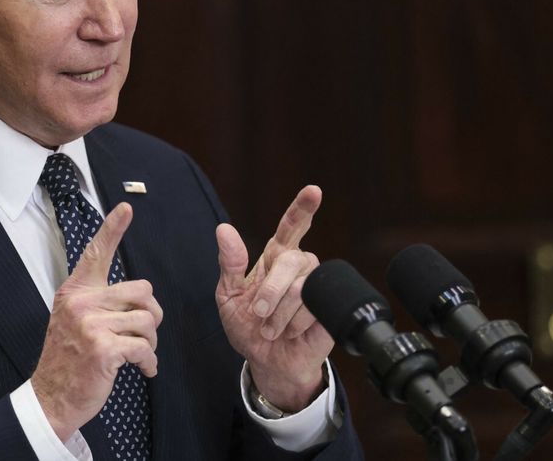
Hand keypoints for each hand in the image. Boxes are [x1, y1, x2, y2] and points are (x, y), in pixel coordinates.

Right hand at [31, 203, 162, 440]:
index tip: (126, 207)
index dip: (112, 229)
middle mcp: (81, 303)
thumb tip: (136, 296)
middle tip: (145, 333)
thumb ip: (97, 302)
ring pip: (147, 320)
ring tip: (140, 354)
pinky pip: (144, 347)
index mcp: (75, 292)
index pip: (96, 253)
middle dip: (152, 314)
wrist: (51, 396)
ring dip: (151, 341)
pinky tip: (143, 369)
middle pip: (142, 291)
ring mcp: (91, 325)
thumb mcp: (73, 320)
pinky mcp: (102, 348)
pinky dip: (149, 362)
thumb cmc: (69, 359)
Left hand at [215, 185, 332, 411]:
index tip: (313, 191)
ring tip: (271, 329)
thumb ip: (229, 263)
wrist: (266, 363)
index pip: (291, 226)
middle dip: (271, 290)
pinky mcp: (328, 310)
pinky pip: (314, 307)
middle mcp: (298, 268)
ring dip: (279, 313)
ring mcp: (316, 288)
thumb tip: (224, 229)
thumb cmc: (247, 327)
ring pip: (301, 286)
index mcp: (274, 258)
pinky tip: (290, 333)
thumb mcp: (228, 295)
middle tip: (258, 313)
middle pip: (291, 259)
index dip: (302, 208)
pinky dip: (295, 324)